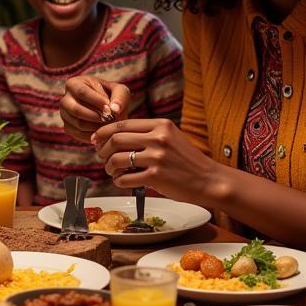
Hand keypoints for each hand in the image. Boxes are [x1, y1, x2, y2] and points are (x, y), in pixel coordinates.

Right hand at [60, 75, 130, 141]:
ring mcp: (64, 115)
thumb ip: (120, 97)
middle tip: (110, 119)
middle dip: (96, 116)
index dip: (96, 101)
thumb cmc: (111, 95)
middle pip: (76, 110)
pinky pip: (79, 134)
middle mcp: (65, 100)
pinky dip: (93, 135)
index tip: (109, 108)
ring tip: (109, 125)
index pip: (82, 92)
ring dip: (96, 126)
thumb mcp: (119, 91)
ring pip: (78, 124)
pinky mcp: (68, 128)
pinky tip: (104, 131)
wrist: (106, 108)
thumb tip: (114, 110)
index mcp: (73, 84)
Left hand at [91, 117, 220, 205]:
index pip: (122, 124)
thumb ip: (148, 133)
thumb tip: (115, 136)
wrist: (209, 180)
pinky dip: (118, 181)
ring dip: (109, 167)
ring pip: (117, 159)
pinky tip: (121, 181)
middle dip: (103, 149)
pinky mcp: (156, 176)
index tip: (96, 140)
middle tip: (102, 157)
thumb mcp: (171, 137)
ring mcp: (157, 157)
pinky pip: (125, 178)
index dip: (104, 132)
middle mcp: (158, 138)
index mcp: (160, 125)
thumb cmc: (187, 160)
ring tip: (111, 171)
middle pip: (115, 139)